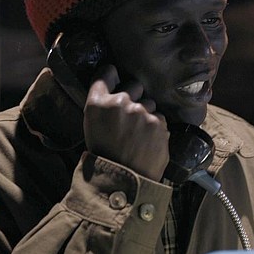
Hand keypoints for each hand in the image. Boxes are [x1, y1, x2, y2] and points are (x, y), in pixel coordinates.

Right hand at [84, 65, 169, 180]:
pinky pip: (160, 117)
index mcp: (97, 103)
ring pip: (149, 103)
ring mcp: (142, 111)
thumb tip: (116, 86)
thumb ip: (103, 105)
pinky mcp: (159, 123)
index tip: (115, 79)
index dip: (112, 75)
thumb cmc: (105, 154)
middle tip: (130, 117)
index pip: (106, 73)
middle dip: (134, 96)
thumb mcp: (92, 126)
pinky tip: (147, 141)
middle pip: (134, 85)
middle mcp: (120, 102)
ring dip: (146, 113)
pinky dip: (156, 127)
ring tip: (139, 134)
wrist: (123, 180)